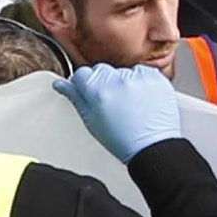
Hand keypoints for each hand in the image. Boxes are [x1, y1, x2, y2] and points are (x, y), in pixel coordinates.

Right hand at [59, 62, 184, 160]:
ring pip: (122, 71)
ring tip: (130, 104)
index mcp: (97, 91)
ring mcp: (138, 79)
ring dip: (124, 82)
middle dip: (104, 82)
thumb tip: (60, 84)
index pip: (81, 73)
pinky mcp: (156, 78)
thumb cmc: (121, 139)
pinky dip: (142, 81)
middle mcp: (117, 81)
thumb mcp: (91, 120)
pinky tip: (142, 98)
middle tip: (112, 102)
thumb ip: (75, 98)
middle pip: (102, 70)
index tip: (91, 94)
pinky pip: (143, 71)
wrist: (153, 146)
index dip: (85, 85)